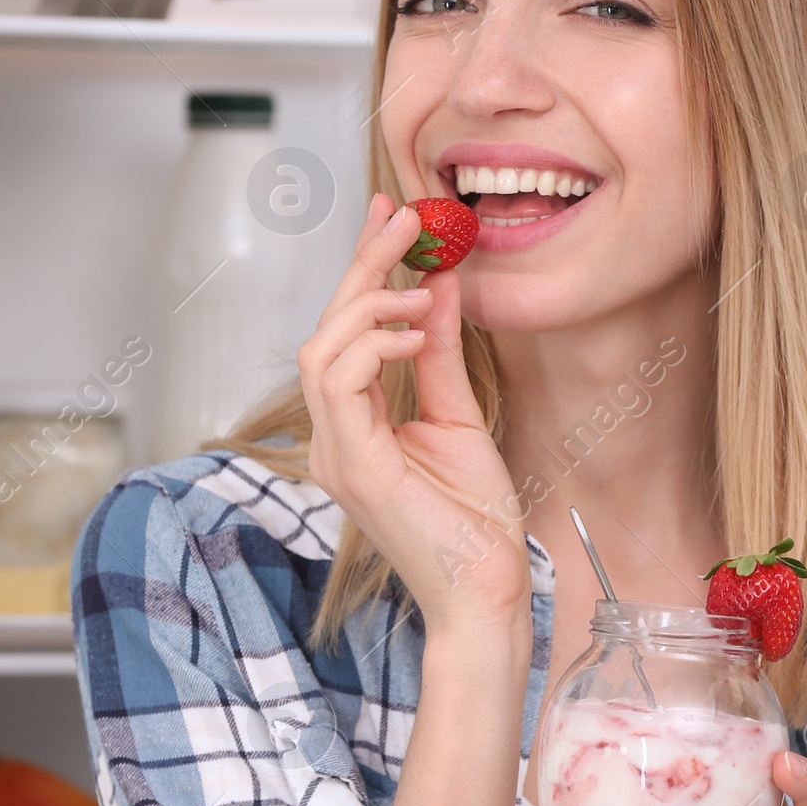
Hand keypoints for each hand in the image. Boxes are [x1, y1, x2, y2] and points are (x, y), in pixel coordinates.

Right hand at [297, 195, 530, 637]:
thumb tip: (439, 285)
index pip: (343, 332)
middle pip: (324, 331)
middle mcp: (333, 438)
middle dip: (362, 266)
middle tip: (403, 218)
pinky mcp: (354, 468)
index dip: (362, 268)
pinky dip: (374, 347)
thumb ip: (443, 353)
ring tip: (420, 293)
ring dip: (369, 306)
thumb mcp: (459, 416)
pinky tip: (416, 335)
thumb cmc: (474, 523)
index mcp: (353, 427)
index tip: (391, 214)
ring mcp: (336, 455)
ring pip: (320, 352)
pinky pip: (340, 385)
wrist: (486, 591)